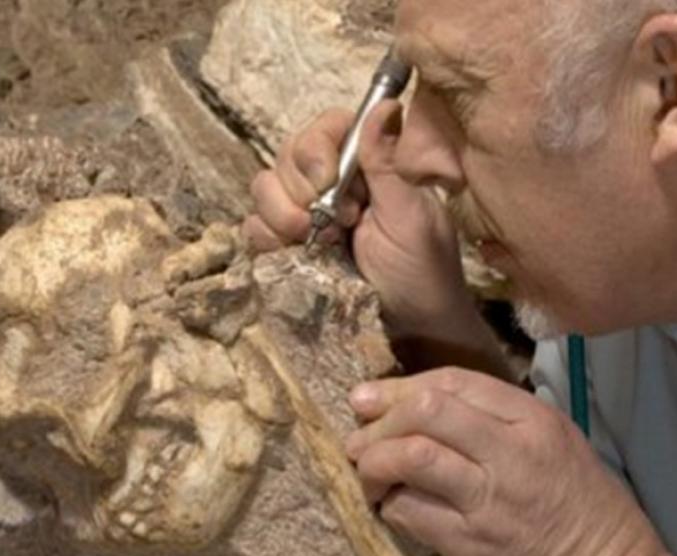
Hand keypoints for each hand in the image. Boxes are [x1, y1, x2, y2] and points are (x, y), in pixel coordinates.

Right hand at [245, 103, 471, 328]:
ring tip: (320, 244)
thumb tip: (387, 104)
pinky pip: (254, 227)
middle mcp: (334, 182)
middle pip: (288, 154)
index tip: (331, 181)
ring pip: (264, 187)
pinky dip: (267, 239)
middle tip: (339, 224)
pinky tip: (298, 255)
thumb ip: (388, 163)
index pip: (327, 127)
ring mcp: (306, 214)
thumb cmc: (422, 274)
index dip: (318, 148)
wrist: (411, 331)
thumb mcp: (411, 217)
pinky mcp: (286, 246)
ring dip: (283, 215)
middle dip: (302, 188)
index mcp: (368, 165)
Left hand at [344, 368, 676, 555]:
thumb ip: (498, 420)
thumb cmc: (587, 512)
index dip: (402, 387)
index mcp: (534, 420)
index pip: (453, 382)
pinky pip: (410, 510)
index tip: (374, 398)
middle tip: (361, 437)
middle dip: (380, 419)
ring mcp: (489, 498)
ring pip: (410, 457)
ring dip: (374, 462)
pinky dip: (390, 504)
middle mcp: (511, 451)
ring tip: (369, 473)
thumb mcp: (558, 443)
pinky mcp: (470, 544)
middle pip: (425, 411)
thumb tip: (426, 406)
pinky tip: (393, 507)